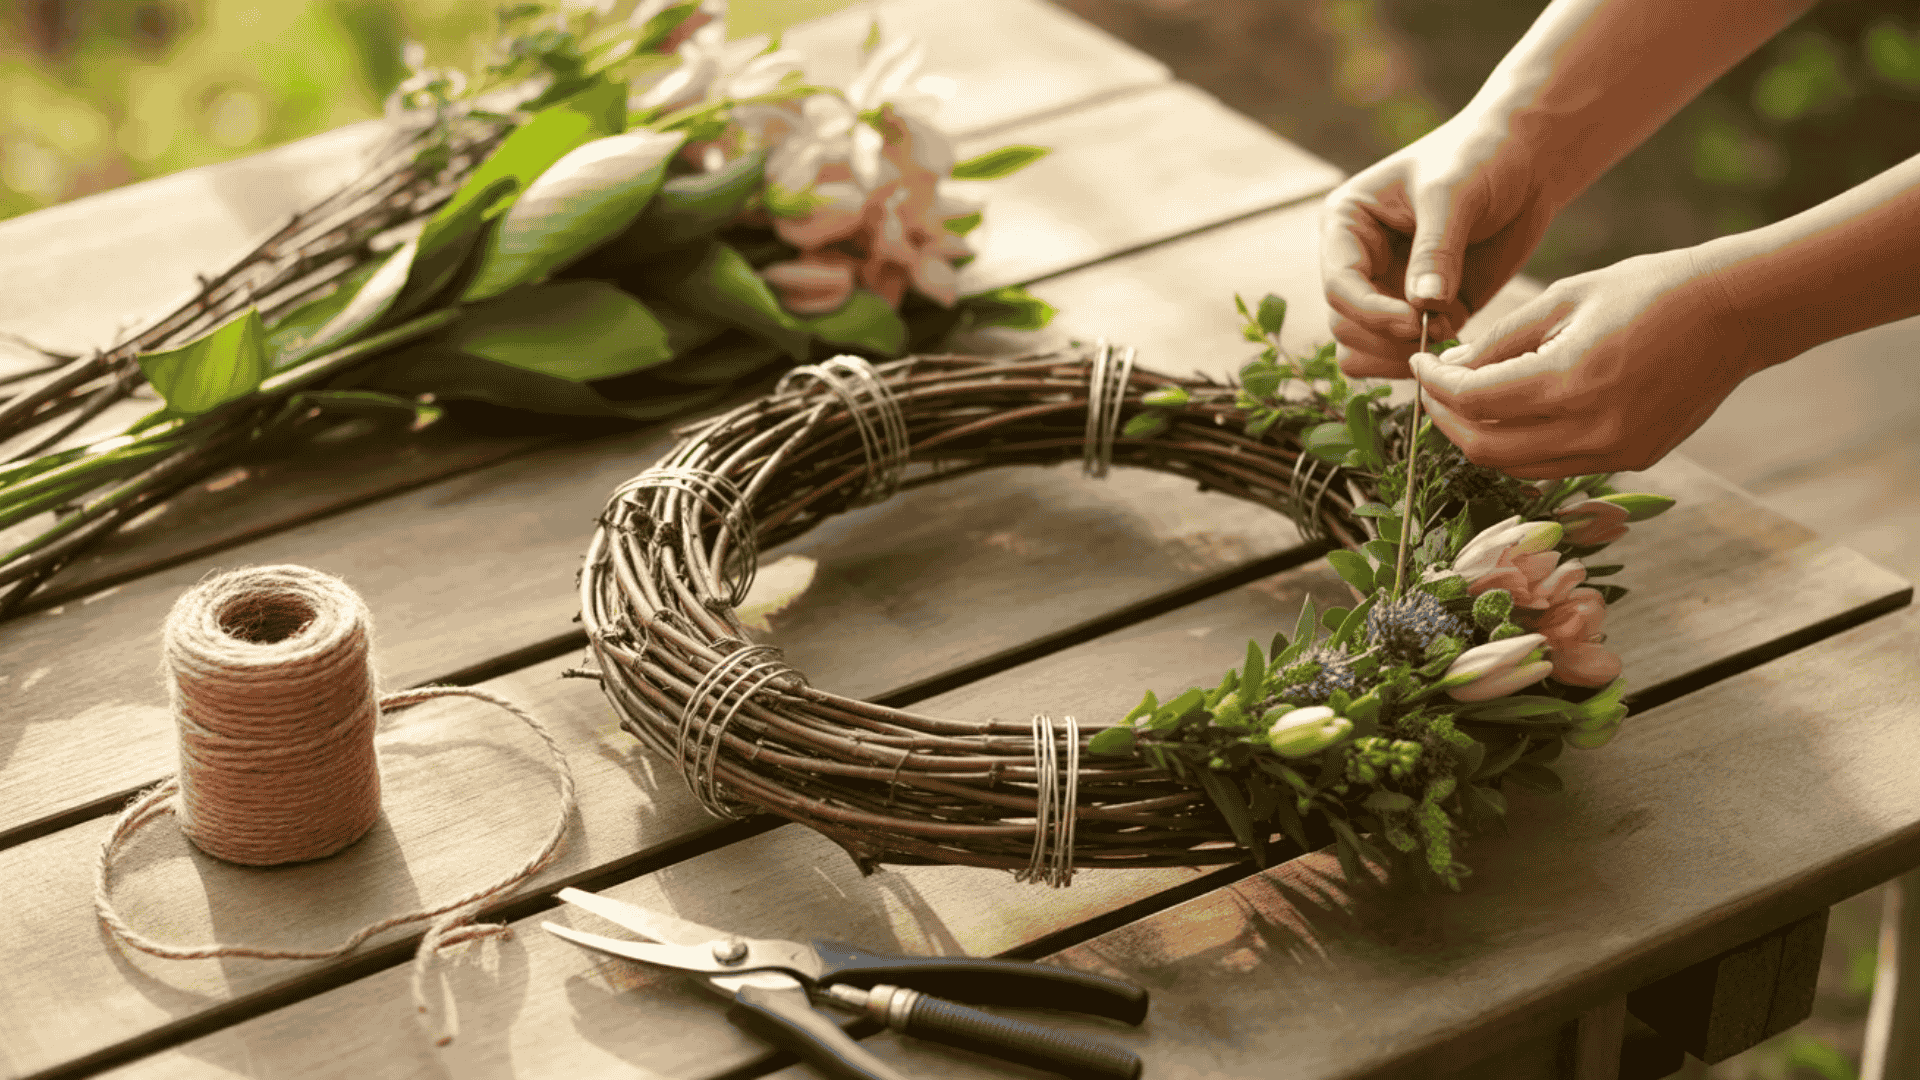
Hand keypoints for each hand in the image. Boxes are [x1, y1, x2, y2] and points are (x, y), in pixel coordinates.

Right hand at [1320, 111, 1560, 378]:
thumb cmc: (1481, 157)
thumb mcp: (1454, 193)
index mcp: (1346, 225)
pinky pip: (1402, 353)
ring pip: (1363, 349)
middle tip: (1440, 331)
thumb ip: (1436, 250)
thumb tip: (1422, 306)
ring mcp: (1385, 290)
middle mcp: (1356, 262)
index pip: (1339, 285)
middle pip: (1345, 325)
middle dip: (1387, 337)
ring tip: (1448, 334)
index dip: (1371, 312)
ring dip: (1400, 355)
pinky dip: (1427, 356)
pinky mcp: (1420, 311)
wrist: (1526, 161)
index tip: (1416, 322)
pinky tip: (1461, 333)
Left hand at [1409, 246, 1754, 477]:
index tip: (1417, 363)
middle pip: (1485, 449)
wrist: (1737, 312)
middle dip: (1446, 420)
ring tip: (1466, 401)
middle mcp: (1591, 429)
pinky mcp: (1633, 460)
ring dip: (1481, 438)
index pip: (1472, 401)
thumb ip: (1500, 339)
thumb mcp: (1563, 298)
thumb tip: (1449, 368)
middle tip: (1431, 388)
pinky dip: (1523, 446)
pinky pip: (1555, 465)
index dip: (1433, 385)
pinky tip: (1514, 413)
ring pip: (1517, 467)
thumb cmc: (1649, 289)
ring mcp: (1615, 452)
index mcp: (1569, 380)